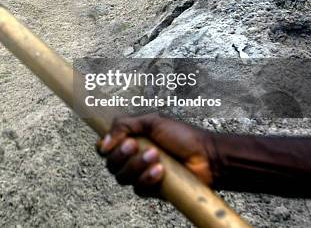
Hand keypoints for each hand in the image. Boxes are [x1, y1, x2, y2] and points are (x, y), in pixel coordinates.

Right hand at [97, 114, 215, 195]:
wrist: (206, 155)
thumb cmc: (182, 136)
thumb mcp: (152, 121)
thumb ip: (124, 125)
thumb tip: (104, 141)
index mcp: (130, 139)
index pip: (104, 147)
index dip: (105, 147)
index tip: (113, 144)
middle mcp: (132, 158)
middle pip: (110, 163)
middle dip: (122, 155)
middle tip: (136, 146)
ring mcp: (141, 174)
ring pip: (122, 177)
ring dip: (136, 166)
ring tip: (156, 156)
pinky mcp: (151, 189)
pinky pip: (137, 188)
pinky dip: (147, 179)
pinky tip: (161, 171)